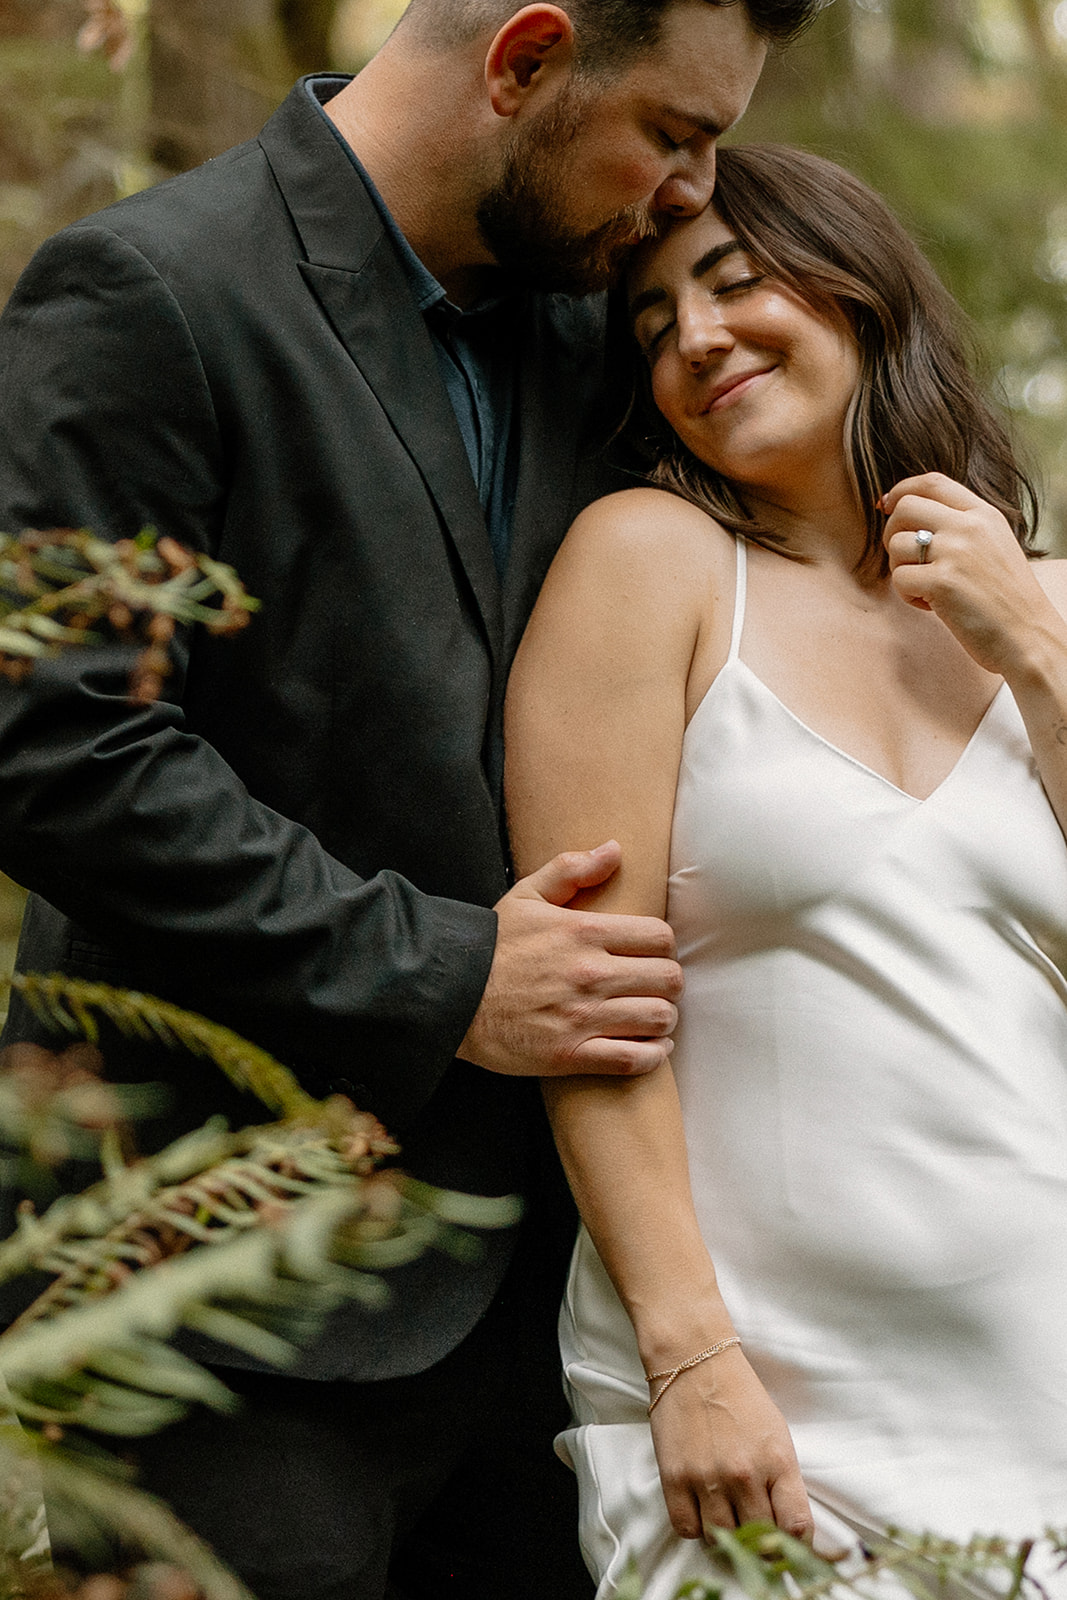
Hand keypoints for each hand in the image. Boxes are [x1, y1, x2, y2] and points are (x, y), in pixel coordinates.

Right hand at [458, 840, 681, 1076]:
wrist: (448, 996)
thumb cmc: (491, 946)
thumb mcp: (526, 895)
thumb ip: (572, 869)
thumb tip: (614, 849)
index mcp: (584, 932)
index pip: (660, 937)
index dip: (664, 947)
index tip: (652, 955)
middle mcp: (591, 974)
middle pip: (668, 979)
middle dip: (668, 983)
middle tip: (654, 987)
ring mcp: (582, 1017)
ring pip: (658, 1019)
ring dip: (662, 1020)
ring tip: (651, 1017)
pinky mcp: (571, 1055)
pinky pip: (634, 1060)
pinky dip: (651, 1057)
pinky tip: (651, 1049)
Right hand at [649, 1343, 812, 1541]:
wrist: (695, 1359)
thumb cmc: (740, 1395)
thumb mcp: (777, 1435)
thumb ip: (783, 1482)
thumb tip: (787, 1527)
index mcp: (778, 1462)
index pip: (798, 1528)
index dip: (796, 1545)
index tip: (788, 1544)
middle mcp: (744, 1475)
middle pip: (758, 1539)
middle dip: (759, 1539)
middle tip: (751, 1526)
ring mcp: (707, 1478)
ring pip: (721, 1539)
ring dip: (725, 1533)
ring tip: (724, 1512)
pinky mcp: (674, 1477)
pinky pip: (686, 1529)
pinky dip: (695, 1527)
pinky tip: (700, 1509)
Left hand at [882, 472, 1056, 677]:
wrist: (1028, 636)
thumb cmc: (1006, 599)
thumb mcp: (993, 546)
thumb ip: (961, 527)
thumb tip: (908, 515)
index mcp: (984, 515)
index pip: (932, 483)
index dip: (901, 490)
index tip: (887, 505)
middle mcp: (970, 527)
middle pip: (905, 507)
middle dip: (891, 532)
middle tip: (904, 560)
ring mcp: (956, 552)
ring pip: (896, 544)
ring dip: (900, 570)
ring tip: (927, 590)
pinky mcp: (942, 581)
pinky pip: (899, 579)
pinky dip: (908, 597)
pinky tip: (933, 607)